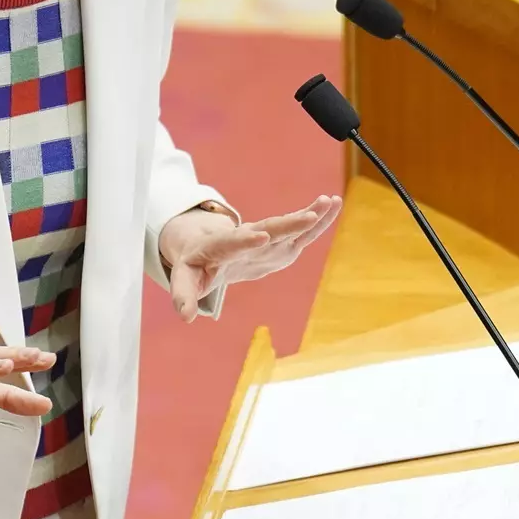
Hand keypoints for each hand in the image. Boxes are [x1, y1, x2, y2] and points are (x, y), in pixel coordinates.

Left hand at [158, 194, 342, 321]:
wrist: (209, 246)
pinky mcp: (279, 242)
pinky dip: (316, 219)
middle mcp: (246, 237)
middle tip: (309, 216)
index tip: (261, 236)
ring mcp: (266, 238)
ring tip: (329, 201)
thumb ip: (184, 296)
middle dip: (288, 224)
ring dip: (309, 215)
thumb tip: (184, 317)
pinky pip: (299, 230)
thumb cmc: (196, 265)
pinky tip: (334, 204)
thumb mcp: (185, 280)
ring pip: (287, 226)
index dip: (246, 240)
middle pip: (268, 229)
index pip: (234, 243)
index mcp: (221, 246)